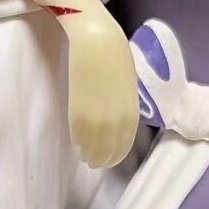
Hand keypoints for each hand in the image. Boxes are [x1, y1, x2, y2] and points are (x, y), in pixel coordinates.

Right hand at [67, 9, 139, 169]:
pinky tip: (77, 143)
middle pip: (108, 150)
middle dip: (101, 160)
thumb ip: (124, 106)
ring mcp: (96, 119)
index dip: (115, 155)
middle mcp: (114, 122)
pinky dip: (78, 141)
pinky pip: (78, 135)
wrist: (99, 45)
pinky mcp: (78, 112)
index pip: (124, 144)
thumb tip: (118, 117)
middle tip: (95, 163)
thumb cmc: (117, 58)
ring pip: (92, 147)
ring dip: (89, 155)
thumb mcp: (128, 87)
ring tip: (85, 158)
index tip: (109, 160)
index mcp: (130, 115)